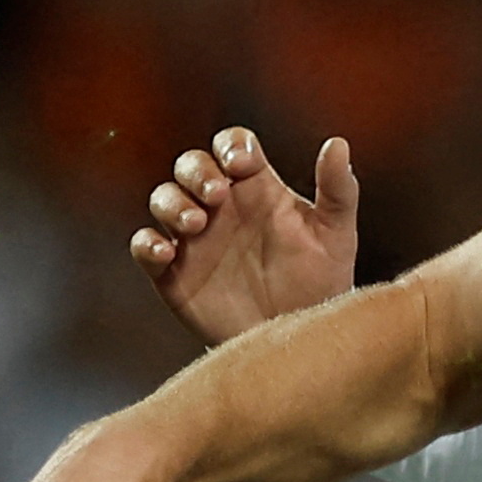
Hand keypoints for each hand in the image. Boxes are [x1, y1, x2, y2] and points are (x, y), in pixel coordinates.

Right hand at [129, 126, 357, 346]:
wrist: (296, 337)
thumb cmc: (320, 283)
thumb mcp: (337, 233)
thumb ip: (338, 188)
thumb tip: (338, 144)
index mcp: (257, 189)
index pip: (233, 146)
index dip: (230, 145)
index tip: (242, 164)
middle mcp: (221, 208)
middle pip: (190, 165)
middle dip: (197, 172)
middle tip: (216, 196)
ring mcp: (193, 240)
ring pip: (163, 199)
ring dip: (173, 203)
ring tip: (196, 224)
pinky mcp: (172, 273)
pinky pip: (143, 247)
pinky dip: (146, 244)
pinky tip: (167, 253)